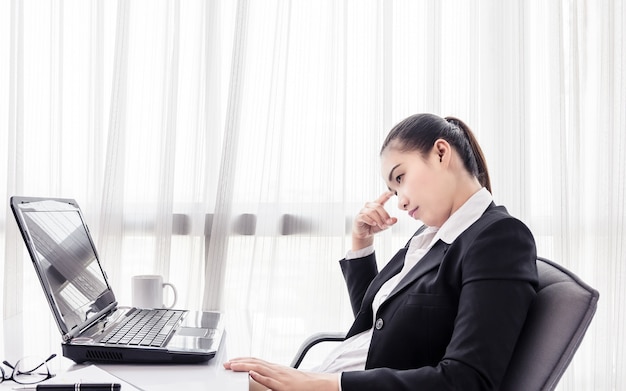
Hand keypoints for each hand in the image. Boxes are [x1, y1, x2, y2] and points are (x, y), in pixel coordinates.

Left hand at [224, 357, 338, 390]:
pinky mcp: (282, 386)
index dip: (242, 360)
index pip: (255, 360)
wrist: (316, 384)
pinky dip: (259, 376)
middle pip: (254, 362)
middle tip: (226, 364)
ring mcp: (278, 377)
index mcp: (274, 368)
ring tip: (232, 366)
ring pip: (259, 368)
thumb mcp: (283, 377)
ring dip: (244, 366)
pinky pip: (269, 380)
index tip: (231, 361)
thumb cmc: (300, 383)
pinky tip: (251, 373)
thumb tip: (258, 376)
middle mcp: (275, 369)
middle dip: (238, 362)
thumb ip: (271, 376)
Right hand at [352, 191, 397, 249]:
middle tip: (388, 222)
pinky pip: (364, 216)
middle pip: (378, 206)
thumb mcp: (384, 225)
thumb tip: (395, 219)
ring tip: (382, 226)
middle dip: (384, 215)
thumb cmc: (374, 227)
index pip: (382, 198)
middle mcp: (369, 206)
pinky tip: (374, 224)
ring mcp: (363, 211)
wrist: (365, 234)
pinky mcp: (358, 217)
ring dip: (378, 219)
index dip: (387, 194)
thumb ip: (389, 222)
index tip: (393, 192)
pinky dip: (370, 220)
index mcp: (376, 206)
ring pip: (371, 212)